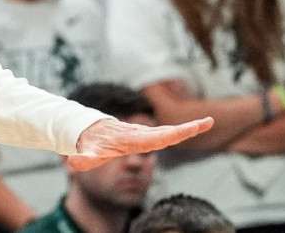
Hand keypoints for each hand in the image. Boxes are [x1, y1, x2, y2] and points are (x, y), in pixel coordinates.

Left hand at [68, 117, 213, 169]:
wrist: (87, 128)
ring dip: (186, 129)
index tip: (191, 128)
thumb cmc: (90, 142)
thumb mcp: (87, 153)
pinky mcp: (143, 134)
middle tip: (209, 121)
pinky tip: (189, 129)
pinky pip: (163, 133)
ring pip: (167, 131)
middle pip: (168, 132)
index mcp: (132, 139)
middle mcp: (140, 134)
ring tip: (206, 122)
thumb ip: (84, 159)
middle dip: (188, 128)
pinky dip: (177, 131)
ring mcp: (143, 133)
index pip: (157, 138)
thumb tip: (74, 162)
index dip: (175, 134)